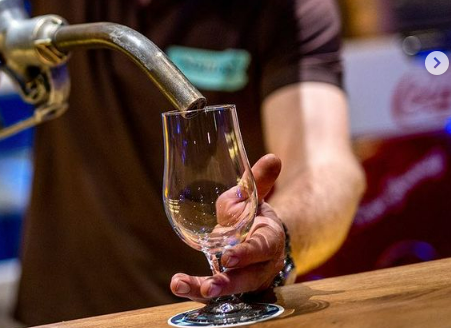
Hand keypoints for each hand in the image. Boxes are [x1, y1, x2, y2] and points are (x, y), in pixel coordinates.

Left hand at [170, 154, 285, 301]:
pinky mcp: (231, 287)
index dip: (246, 254)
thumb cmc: (252, 213)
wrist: (257, 235)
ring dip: (206, 291)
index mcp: (269, 239)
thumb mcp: (253, 197)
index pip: (262, 249)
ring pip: (230, 290)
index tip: (228, 257)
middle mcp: (262, 265)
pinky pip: (215, 292)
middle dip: (228, 284)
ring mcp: (247, 279)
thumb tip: (272, 158)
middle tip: (209, 287)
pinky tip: (178, 285)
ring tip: (181, 286)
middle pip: (248, 278)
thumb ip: (259, 180)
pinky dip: (195, 290)